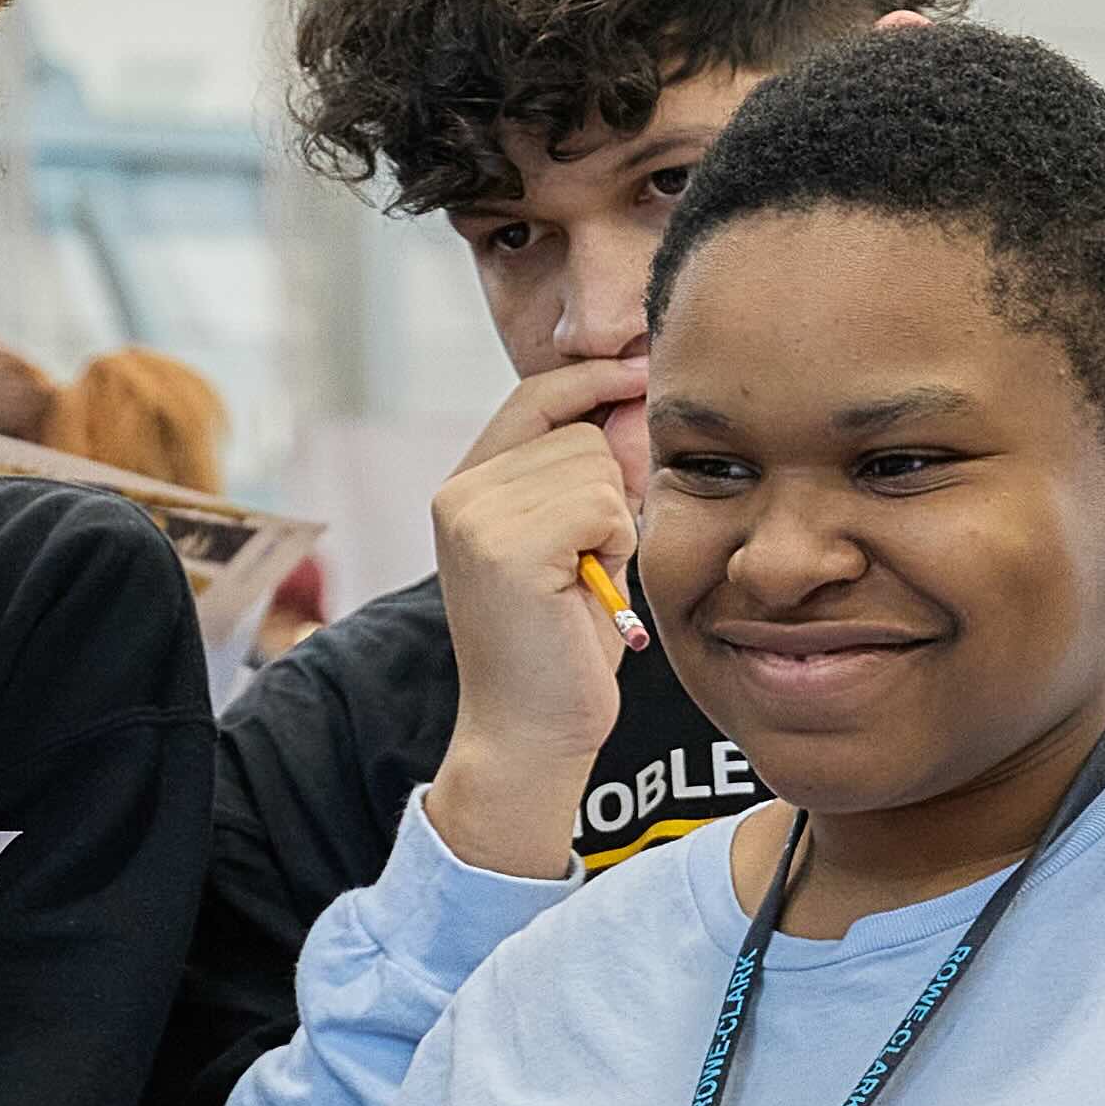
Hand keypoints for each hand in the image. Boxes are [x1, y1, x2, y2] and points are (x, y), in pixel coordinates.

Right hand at [421, 352, 657, 881]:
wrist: (530, 735)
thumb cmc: (561, 649)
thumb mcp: (580, 545)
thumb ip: (595, 476)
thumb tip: (637, 399)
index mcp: (466, 486)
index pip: (537, 396)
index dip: (595, 381)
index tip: (644, 369)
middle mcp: (460, 491)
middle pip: (580, 431)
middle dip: (613, 488)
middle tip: (595, 559)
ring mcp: (476, 515)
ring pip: (596, 465)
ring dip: (615, 522)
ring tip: (585, 578)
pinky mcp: (505, 545)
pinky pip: (602, 503)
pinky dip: (614, 544)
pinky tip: (588, 588)